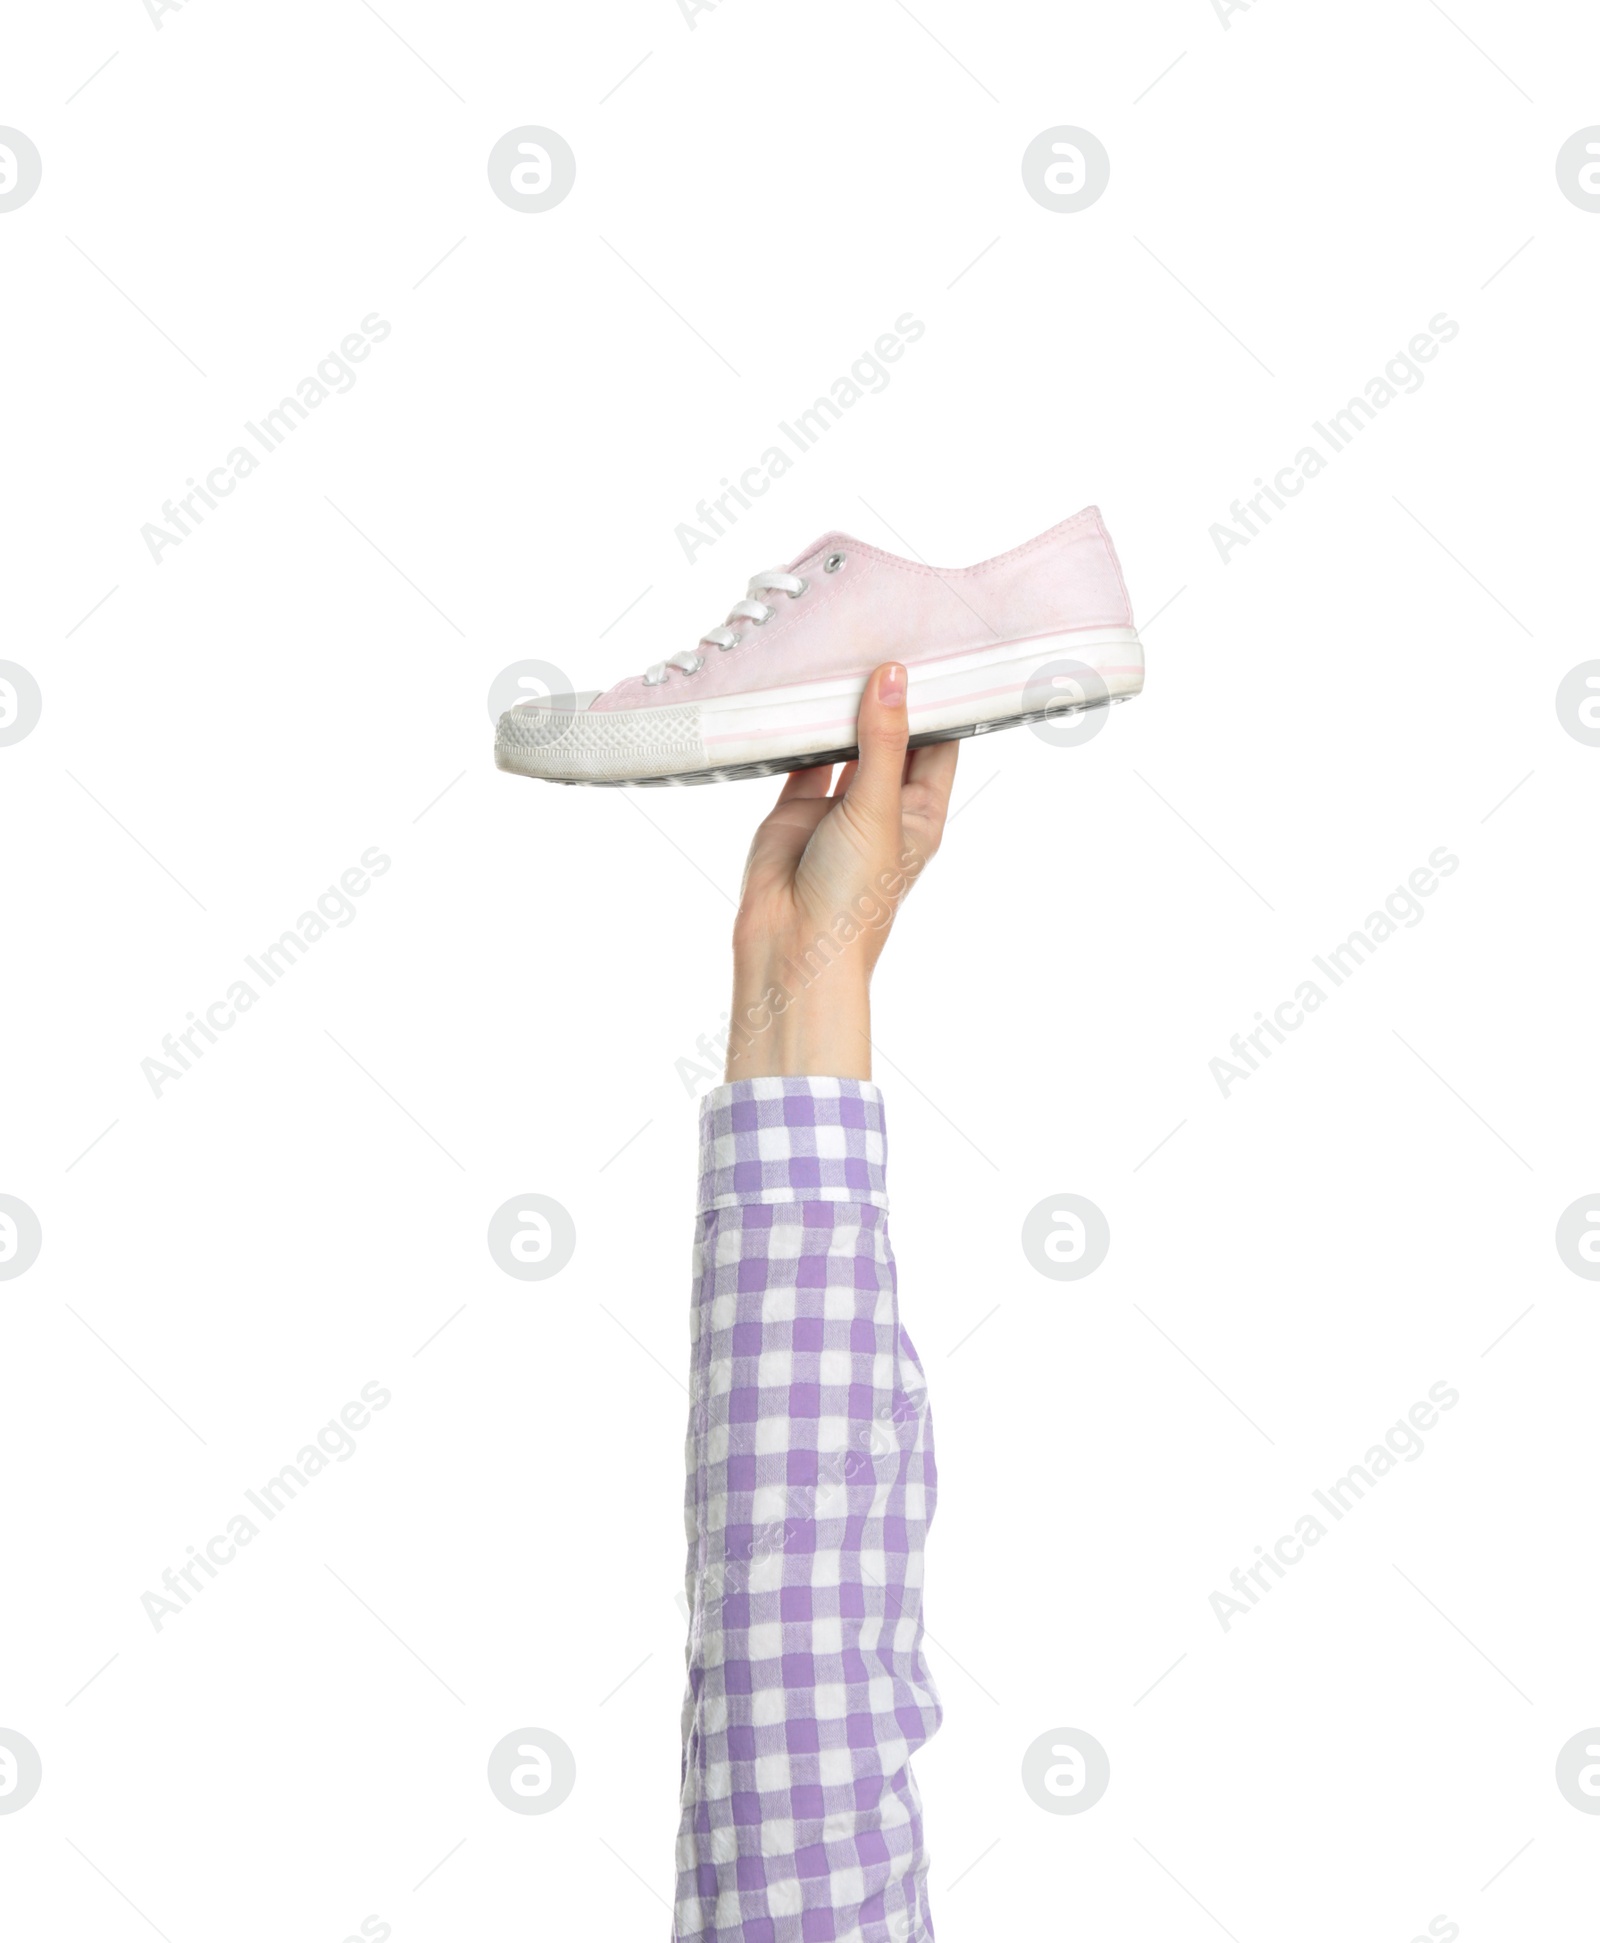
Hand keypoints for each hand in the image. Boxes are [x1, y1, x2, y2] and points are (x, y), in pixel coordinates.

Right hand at [724, 662, 958, 1080]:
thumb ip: (882, 741)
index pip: (939, 745)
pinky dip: (800, 728)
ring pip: (845, 744)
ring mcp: (837, 807)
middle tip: (886, 635)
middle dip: (888, 697)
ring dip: (844, 709)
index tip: (936, 650)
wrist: (790, 946)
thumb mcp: (877, 809)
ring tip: (845, 651)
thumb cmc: (854, 897)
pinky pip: (801, 757)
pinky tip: (801, 691)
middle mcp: (881, 807)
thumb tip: (893, 676)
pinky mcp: (794, 808)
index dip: (939, 702)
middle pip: (890, 738)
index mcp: (920, 813)